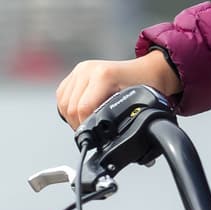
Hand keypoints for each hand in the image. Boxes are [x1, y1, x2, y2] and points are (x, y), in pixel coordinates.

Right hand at [56, 53, 181, 129]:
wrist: (147, 69)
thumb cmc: (146, 83)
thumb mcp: (136, 102)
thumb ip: (121, 119)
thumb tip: (110, 140)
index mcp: (103, 75)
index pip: (82, 108)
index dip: (86, 126)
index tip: (94, 135)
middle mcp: (89, 69)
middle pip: (70, 107)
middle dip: (78, 124)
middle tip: (90, 132)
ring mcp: (81, 69)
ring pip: (63, 102)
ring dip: (71, 117)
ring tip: (86, 123)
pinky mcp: (76, 72)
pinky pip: (62, 95)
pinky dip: (68, 107)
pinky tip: (80, 112)